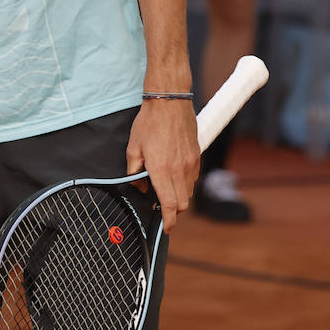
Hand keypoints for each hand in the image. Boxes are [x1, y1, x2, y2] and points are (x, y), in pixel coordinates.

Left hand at [125, 99, 198, 231]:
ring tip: (166, 188)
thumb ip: (134, 171)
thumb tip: (140, 187)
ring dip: (179, 196)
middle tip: (161, 207)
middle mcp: (179, 170)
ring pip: (189, 192)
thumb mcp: (133, 147)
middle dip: (173, 211)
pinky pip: (193, 178)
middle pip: (182, 204)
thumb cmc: (148, 123)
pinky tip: (174, 174)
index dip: (168, 221)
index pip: (170, 204)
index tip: (165, 228)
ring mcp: (190, 163)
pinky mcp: (197, 156)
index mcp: (161, 169)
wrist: (169, 102)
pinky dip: (185, 183)